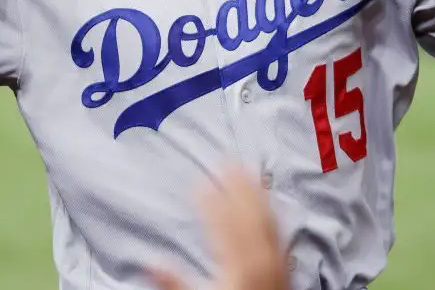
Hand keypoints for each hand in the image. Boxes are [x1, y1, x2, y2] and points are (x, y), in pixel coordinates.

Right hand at [149, 165, 289, 289]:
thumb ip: (174, 283)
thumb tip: (149, 262)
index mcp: (237, 265)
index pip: (222, 223)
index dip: (209, 199)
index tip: (197, 180)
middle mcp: (260, 257)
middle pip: (248, 211)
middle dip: (236, 182)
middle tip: (224, 157)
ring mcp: (277, 259)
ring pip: (267, 214)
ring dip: (255, 188)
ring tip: (244, 166)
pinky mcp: (285, 264)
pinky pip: (279, 226)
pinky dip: (271, 206)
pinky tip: (266, 198)